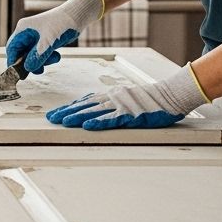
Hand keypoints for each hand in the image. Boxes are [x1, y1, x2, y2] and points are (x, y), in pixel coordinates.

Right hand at [4, 0, 101, 73]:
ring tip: (54, 58)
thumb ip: (37, 57)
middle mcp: (27, 33)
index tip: (18, 73)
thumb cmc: (62, 24)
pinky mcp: (45, 40)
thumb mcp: (49, 42)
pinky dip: (48, 57)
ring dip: (42, 61)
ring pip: (32, 55)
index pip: (12, 48)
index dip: (13, 61)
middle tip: (38, 71)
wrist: (77, 16)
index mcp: (23, 29)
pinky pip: (41, 54)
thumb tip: (27, 69)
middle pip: (21, 53)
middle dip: (30, 62)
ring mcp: (36, 37)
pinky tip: (57, 55)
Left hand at [46, 64, 207, 129]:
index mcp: (110, 96)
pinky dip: (98, 123)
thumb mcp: (125, 96)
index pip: (85, 102)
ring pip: (94, 112)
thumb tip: (92, 102)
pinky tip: (86, 126)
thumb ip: (109, 100)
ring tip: (62, 122)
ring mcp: (121, 107)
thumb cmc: (149, 99)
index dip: (69, 108)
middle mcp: (112, 99)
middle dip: (67, 112)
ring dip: (77, 117)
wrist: (170, 95)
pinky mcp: (131, 116)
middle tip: (51, 118)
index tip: (55, 113)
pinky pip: (112, 120)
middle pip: (85, 107)